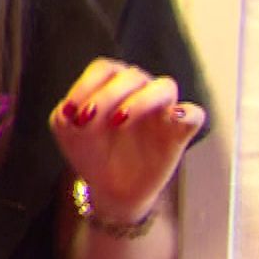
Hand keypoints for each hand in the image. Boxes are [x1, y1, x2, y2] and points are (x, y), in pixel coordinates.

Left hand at [49, 58, 206, 221]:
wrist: (112, 188)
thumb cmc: (92, 152)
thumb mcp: (69, 136)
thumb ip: (64, 118)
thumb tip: (68, 110)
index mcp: (112, 83)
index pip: (104, 69)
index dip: (86, 85)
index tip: (72, 111)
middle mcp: (140, 89)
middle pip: (130, 76)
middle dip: (107, 95)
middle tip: (89, 117)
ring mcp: (163, 108)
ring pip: (164, 86)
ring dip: (141, 100)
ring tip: (118, 121)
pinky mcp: (180, 131)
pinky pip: (194, 114)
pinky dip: (187, 113)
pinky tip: (174, 118)